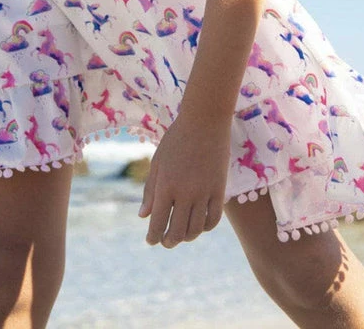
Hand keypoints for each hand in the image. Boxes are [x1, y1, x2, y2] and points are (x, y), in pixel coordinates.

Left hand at [138, 113, 230, 247]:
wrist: (205, 120)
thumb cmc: (176, 139)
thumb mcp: (158, 162)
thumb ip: (150, 191)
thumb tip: (143, 217)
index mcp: (166, 186)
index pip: (158, 223)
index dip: (153, 237)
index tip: (151, 241)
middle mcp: (185, 193)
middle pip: (177, 232)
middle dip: (169, 241)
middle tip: (165, 242)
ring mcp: (204, 192)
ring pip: (196, 229)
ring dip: (187, 237)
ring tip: (182, 235)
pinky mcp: (219, 189)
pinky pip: (214, 219)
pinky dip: (206, 227)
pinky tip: (200, 224)